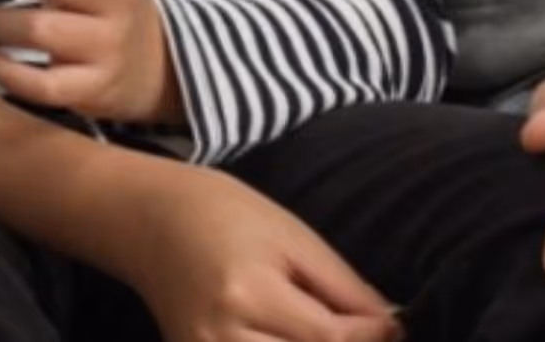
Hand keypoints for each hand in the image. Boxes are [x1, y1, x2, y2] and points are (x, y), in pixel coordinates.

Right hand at [96, 160, 401, 341]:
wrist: (149, 220)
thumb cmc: (226, 215)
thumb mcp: (293, 237)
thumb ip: (345, 289)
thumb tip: (394, 328)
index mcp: (247, 293)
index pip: (330, 339)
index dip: (373, 337)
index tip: (394, 324)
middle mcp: (219, 337)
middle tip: (365, 332)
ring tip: (329, 334)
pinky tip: (292, 339)